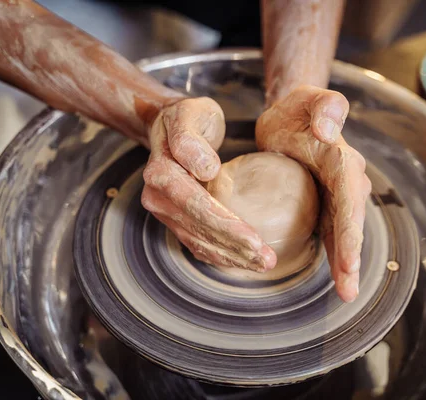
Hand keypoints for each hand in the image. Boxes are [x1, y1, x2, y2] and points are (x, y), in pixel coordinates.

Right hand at [141, 97, 276, 271]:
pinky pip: (197, 243)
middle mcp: (159, 198)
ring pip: (199, 243)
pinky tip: (243, 262)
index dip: (226, 226)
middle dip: (234, 249)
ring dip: (231, 258)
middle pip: (200, 230)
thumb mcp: (189, 113)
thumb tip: (206, 169)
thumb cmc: (187, 117)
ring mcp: (166, 212)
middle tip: (267, 260)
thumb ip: (190, 140)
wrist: (169, 125)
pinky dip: (221, 255)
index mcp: (161, 174)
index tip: (254, 240)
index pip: (197, 206)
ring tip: (262, 265)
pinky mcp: (176, 219)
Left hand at [256, 85, 370, 301]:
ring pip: (343, 234)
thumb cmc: (298, 108)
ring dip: (346, 264)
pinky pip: (329, 231)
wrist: (290, 116)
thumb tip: (329, 130)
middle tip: (349, 291)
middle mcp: (345, 182)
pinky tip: (334, 276)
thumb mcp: (308, 100)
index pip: (349, 200)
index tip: (349, 261)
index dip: (350, 232)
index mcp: (343, 162)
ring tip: (346, 293)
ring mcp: (335, 196)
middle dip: (351, 258)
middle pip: (351, 225)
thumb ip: (324, 107)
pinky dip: (334, 254)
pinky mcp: (323, 203)